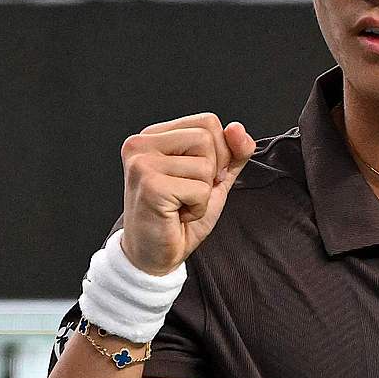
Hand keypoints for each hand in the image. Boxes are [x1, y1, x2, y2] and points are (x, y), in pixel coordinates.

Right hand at [119, 112, 256, 274]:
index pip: (208, 122)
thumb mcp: (213, 178)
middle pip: (208, 138)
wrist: (155, 255)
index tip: (195, 177)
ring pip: (206, 165)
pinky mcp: (149, 185)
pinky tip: (177, 215)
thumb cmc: (180, 217)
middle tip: (187, 194)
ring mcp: (142, 163)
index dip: (218, 153)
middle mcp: (141, 143)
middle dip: (211, 172)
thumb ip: (232, 152)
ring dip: (203, 193)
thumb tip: (237, 128)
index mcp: (154, 135)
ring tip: (181, 204)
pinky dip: (198, 208)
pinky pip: (200, 189)